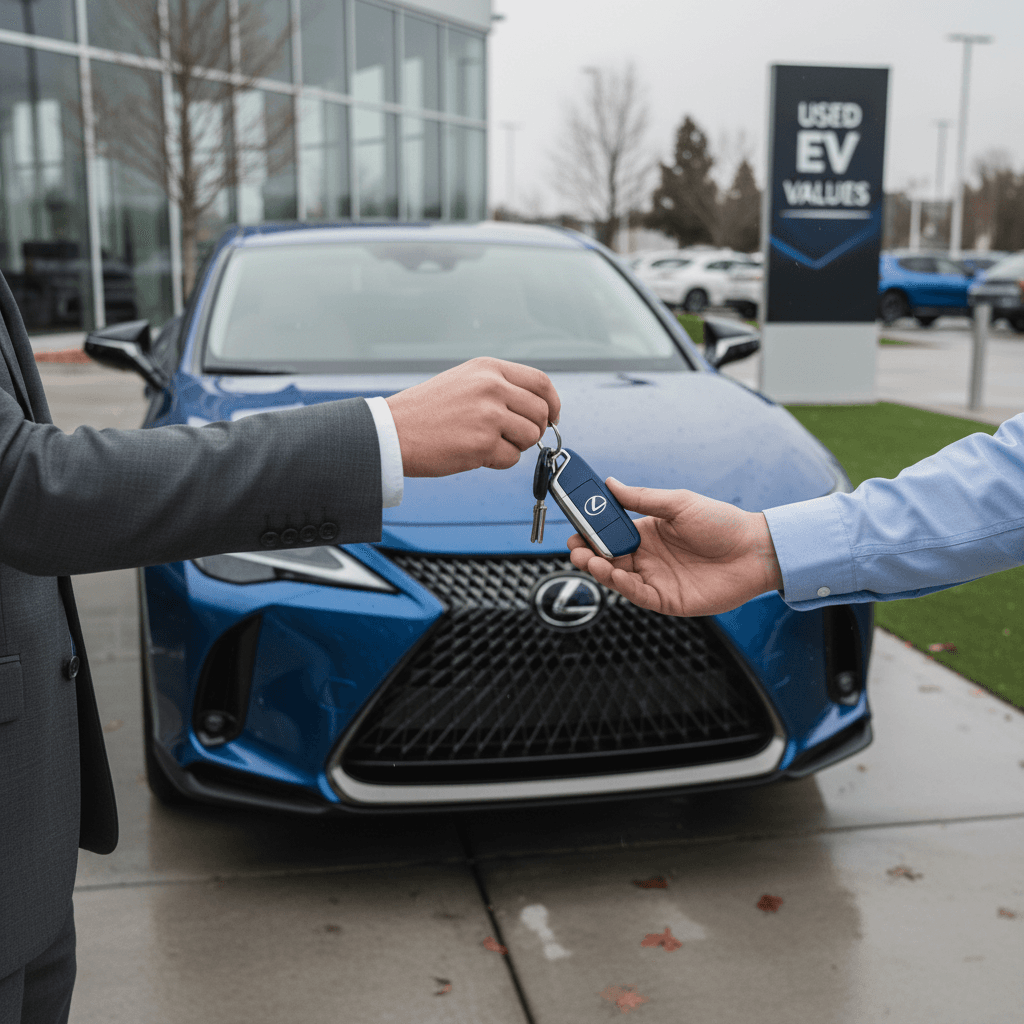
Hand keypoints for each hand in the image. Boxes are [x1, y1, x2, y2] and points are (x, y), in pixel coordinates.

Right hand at [386, 357, 559, 476]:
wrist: (393, 431)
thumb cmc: (425, 411)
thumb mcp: (464, 382)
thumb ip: (499, 388)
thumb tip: (536, 408)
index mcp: (488, 369)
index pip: (540, 382)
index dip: (552, 402)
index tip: (552, 417)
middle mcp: (492, 387)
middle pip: (540, 412)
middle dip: (534, 430)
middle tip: (513, 438)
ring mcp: (489, 415)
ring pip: (531, 436)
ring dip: (515, 446)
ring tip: (487, 444)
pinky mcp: (483, 443)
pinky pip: (512, 458)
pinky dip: (498, 462)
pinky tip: (475, 454)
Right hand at [567, 479, 782, 615]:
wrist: (755, 550)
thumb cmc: (722, 523)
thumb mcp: (678, 503)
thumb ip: (641, 498)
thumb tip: (610, 484)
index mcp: (648, 532)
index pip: (610, 533)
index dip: (591, 531)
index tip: (575, 526)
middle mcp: (648, 557)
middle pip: (608, 558)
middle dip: (587, 554)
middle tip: (574, 548)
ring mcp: (656, 579)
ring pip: (618, 578)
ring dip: (600, 569)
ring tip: (587, 559)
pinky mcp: (667, 600)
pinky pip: (638, 595)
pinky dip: (622, 586)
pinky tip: (614, 574)